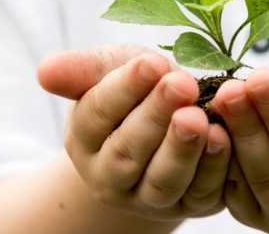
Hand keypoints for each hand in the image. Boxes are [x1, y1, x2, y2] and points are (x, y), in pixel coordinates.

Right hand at [37, 45, 231, 220]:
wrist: (169, 124)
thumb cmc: (138, 90)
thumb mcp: (112, 70)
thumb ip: (84, 70)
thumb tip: (45, 71)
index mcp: (84, 139)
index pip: (97, 113)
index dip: (124, 88)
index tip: (151, 62)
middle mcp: (110, 177)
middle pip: (128, 152)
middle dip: (156, 116)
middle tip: (181, 83)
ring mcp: (149, 198)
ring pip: (163, 181)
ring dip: (182, 149)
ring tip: (198, 117)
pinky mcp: (190, 205)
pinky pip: (201, 192)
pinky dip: (213, 167)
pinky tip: (223, 136)